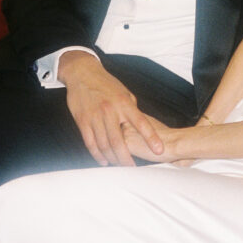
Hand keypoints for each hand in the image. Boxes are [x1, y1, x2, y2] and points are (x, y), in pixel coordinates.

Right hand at [58, 51, 164, 166]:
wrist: (83, 73)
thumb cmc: (107, 84)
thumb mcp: (125, 93)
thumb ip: (132, 110)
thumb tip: (141, 126)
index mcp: (125, 103)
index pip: (141, 123)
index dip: (151, 138)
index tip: (160, 150)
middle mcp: (110, 111)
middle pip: (120, 142)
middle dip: (126, 158)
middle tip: (132, 168)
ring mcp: (95, 117)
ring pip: (104, 145)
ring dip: (112, 158)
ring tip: (119, 166)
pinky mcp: (83, 121)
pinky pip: (90, 143)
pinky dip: (97, 155)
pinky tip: (104, 161)